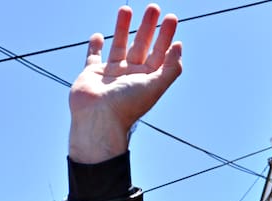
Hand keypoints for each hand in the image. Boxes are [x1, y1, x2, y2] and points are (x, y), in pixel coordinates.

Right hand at [68, 5, 182, 162]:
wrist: (98, 119)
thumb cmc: (127, 105)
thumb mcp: (155, 86)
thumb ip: (170, 67)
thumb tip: (179, 46)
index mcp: (146, 79)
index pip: (160, 53)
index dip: (166, 36)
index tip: (171, 18)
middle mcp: (130, 75)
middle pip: (141, 45)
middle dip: (148, 26)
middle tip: (153, 7)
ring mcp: (111, 74)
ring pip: (118, 45)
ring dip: (122, 27)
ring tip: (126, 9)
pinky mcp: (92, 74)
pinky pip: (93, 57)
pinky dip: (94, 47)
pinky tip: (98, 35)